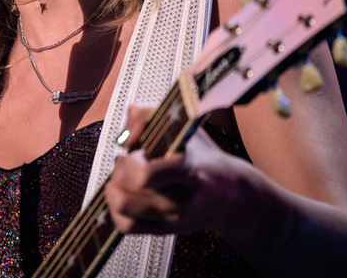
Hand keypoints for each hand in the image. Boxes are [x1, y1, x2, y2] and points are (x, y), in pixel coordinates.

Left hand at [103, 104, 254, 236]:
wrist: (231, 197)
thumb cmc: (203, 157)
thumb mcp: (183, 125)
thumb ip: (146, 114)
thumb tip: (124, 137)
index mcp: (187, 170)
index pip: (144, 175)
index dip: (131, 160)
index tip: (138, 150)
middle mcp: (180, 199)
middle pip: (126, 189)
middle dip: (121, 168)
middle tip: (132, 160)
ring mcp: (171, 219)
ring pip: (121, 206)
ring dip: (115, 187)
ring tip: (128, 176)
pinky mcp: (163, 231)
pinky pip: (125, 225)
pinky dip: (116, 207)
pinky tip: (126, 192)